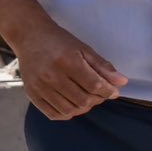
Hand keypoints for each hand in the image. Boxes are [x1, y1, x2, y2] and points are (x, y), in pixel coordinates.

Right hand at [10, 18, 126, 120]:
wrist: (30, 36)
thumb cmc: (59, 41)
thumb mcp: (83, 48)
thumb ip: (102, 66)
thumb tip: (121, 82)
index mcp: (67, 61)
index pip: (94, 85)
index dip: (108, 91)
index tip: (113, 91)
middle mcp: (51, 75)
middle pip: (83, 100)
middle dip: (97, 100)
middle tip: (100, 94)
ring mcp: (40, 86)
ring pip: (69, 110)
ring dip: (84, 107)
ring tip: (87, 98)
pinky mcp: (32, 94)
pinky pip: (54, 114)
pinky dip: (67, 113)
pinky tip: (72, 104)